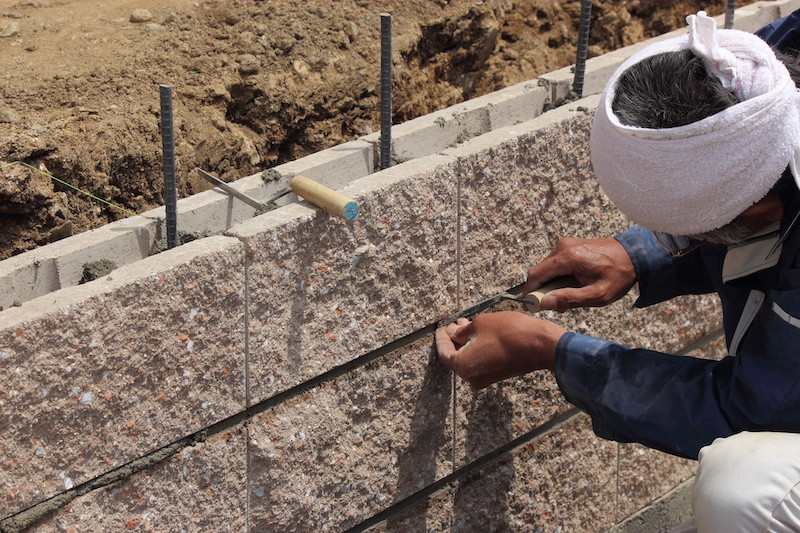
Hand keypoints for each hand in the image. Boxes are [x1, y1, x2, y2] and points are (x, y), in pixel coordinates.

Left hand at [435, 311, 565, 388]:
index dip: (441, 338)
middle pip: (456, 357)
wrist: (541, 345)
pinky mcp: (498, 374)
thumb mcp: (479, 324)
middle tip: (455, 323)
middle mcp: (473, 377)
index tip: (441, 328)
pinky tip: (481, 334)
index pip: (444, 353)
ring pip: (470, 359)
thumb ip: (461, 331)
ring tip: (468, 325)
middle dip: (455, 339)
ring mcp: (486, 378)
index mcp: (464, 366)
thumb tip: (454, 333)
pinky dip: (478, 348)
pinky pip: (481, 361)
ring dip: (467, 342)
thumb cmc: (510, 333)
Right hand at [524, 237, 635, 310]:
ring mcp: (566, 244)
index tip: (532, 305)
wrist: (634, 255)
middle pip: (539, 271)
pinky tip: (572, 286)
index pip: (536, 274)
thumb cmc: (619, 275)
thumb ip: (570, 299)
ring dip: (551, 283)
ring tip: (569, 296)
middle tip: (557, 305)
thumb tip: (545, 303)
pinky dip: (558, 276)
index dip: (530, 291)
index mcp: (568, 257)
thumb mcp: (597, 294)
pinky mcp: (569, 246)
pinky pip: (555, 263)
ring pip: (546, 268)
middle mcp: (563, 247)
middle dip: (543, 289)